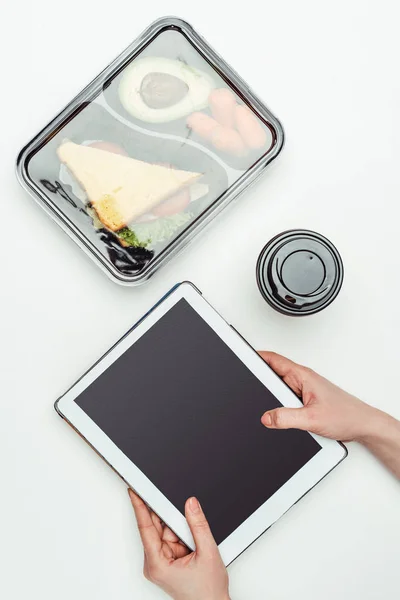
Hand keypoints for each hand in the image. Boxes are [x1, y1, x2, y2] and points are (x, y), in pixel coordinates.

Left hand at [128, 490, 229, 599]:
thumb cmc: (207, 592)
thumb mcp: (207, 553)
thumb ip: (198, 525)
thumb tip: (191, 504)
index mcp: (157, 564)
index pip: (146, 527)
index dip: (139, 507)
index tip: (134, 492)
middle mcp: (155, 563)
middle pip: (157, 528)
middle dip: (171, 520)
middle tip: (183, 516)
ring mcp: (160, 563)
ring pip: (166, 532)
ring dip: (180, 531)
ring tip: (193, 542)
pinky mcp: (166, 562)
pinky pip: (171, 539)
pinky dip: (182, 537)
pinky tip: (191, 545)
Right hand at [259, 351, 378, 442]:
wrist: (363, 426)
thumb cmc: (346, 415)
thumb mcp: (311, 418)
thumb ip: (286, 418)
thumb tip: (266, 417)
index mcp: (303, 376)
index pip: (274, 360)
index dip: (256, 357)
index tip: (242, 358)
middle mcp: (303, 380)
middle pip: (274, 374)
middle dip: (260, 380)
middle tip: (248, 386)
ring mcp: (305, 391)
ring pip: (280, 390)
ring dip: (272, 397)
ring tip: (267, 407)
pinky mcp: (307, 402)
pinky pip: (287, 401)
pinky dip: (280, 407)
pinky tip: (280, 416)